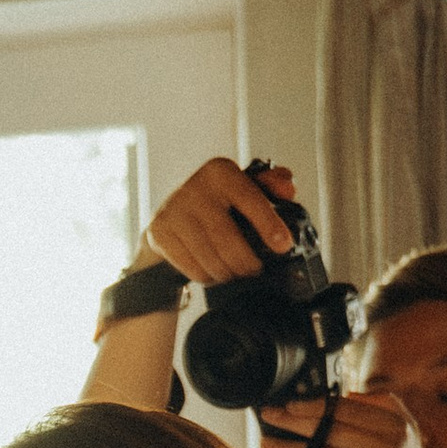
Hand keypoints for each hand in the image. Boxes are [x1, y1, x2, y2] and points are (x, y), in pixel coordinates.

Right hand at [143, 155, 299, 285]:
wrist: (168, 216)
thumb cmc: (215, 204)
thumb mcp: (242, 188)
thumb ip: (268, 186)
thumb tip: (287, 187)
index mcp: (220, 171)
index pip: (250, 199)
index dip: (269, 224)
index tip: (284, 245)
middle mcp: (195, 186)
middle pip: (227, 237)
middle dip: (246, 261)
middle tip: (255, 270)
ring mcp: (173, 210)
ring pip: (209, 256)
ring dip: (227, 272)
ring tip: (235, 272)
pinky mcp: (159, 232)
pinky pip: (191, 266)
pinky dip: (207, 276)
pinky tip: (213, 272)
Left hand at [258, 387, 446, 447]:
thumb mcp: (405, 436)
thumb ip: (384, 408)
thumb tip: (348, 394)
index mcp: (395, 427)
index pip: (349, 409)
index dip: (316, 405)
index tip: (291, 403)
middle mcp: (384, 447)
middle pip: (330, 428)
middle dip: (294, 421)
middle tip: (268, 414)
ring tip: (265, 443)